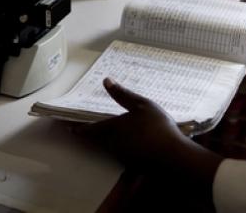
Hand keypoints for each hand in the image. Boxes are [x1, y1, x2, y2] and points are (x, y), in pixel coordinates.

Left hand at [78, 78, 221, 189]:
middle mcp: (115, 144)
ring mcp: (125, 156)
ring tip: (116, 135)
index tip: (71, 130)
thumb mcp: (142, 104)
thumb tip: (106, 81)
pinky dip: (126, 149)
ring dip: (111, 143)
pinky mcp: (135, 165)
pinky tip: (135, 145)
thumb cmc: (157, 126)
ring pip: (112, 148)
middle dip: (95, 136)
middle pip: (101, 140)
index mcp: (114, 127)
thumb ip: (122, 94)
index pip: (92, 128)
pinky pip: (125, 155)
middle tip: (89, 131)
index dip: (81, 129)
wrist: (174, 156)